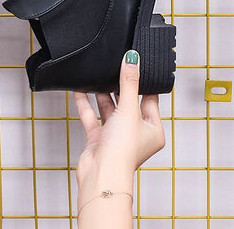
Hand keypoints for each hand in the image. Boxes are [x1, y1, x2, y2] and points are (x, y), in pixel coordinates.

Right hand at [74, 50, 165, 203]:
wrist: (101, 174)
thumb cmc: (122, 151)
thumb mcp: (128, 109)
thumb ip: (129, 83)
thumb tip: (133, 59)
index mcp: (153, 129)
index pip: (149, 100)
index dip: (143, 83)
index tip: (136, 66)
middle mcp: (135, 133)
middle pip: (128, 103)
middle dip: (119, 87)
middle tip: (114, 68)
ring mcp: (116, 136)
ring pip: (110, 109)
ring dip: (102, 95)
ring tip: (97, 77)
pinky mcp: (99, 139)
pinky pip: (92, 116)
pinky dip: (86, 104)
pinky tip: (80, 90)